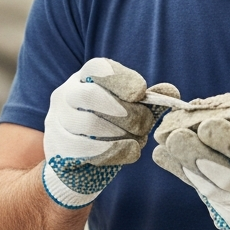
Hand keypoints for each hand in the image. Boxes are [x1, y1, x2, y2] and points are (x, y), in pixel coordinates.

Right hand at [42, 58, 178, 208]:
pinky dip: (112, 150)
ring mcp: (57, 120)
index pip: (97, 68)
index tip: (141, 92)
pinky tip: (129, 152)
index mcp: (85, 78)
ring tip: (138, 141)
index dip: (121, 78)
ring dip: (120, 134)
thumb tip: (172, 92)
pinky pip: (83, 148)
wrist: (78, 162)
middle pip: (90, 95)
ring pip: (88, 123)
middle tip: (146, 124)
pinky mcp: (57, 147)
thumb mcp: (128, 111)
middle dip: (126, 111)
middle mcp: (66, 94)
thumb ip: (148, 101)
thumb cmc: (108, 128)